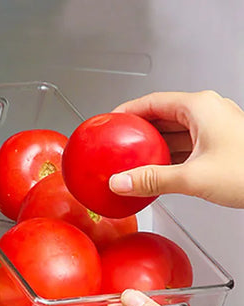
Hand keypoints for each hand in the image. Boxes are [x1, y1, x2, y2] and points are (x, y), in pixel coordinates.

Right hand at [108, 90, 243, 207]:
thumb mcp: (192, 177)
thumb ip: (151, 180)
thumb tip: (122, 182)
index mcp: (200, 107)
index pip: (152, 101)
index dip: (127, 111)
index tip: (110, 121)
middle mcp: (207, 112)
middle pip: (161, 116)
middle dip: (137, 131)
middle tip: (117, 142)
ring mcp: (213, 127)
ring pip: (173, 131)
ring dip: (152, 146)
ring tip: (132, 158)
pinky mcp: (217, 144)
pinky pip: (184, 144)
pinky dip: (167, 155)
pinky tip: (156, 169)